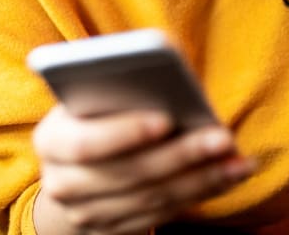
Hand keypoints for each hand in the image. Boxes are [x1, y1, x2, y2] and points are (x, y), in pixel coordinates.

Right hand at [33, 104, 255, 234]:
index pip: (87, 143)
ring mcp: (88, 215)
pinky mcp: (114, 232)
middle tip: (222, 136)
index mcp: (50, 141)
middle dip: (181, 155)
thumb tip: (160, 70)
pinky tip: (227, 175)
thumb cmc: (88, 111)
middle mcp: (62, 184)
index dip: (126, 133)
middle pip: (129, 175)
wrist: (70, 165)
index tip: (166, 118)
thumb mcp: (87, 95)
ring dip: (202, 179)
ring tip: (238, 158)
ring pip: (152, 200)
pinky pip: (162, 216)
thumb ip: (112, 87)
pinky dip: (199, 194)